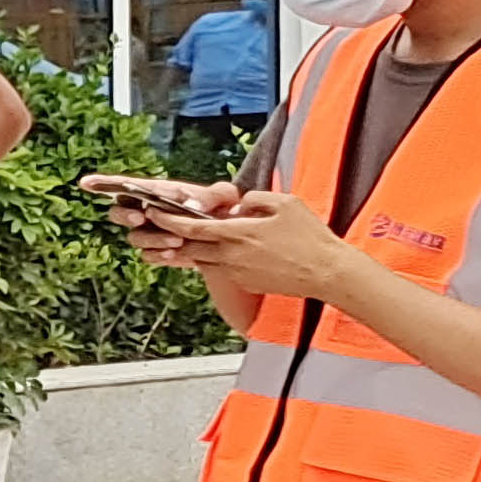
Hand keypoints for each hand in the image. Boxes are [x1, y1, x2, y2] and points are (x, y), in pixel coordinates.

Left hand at [159, 185, 354, 307]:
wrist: (327, 272)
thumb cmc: (311, 236)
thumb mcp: (286, 204)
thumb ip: (256, 199)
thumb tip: (238, 203)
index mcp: (238, 233)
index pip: (191, 227)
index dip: (167, 220)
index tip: (152, 212)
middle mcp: (231, 255)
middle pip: (188, 246)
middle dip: (170, 236)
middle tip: (157, 225)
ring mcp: (236, 272)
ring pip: (202, 260)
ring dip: (191, 249)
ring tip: (184, 237)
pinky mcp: (244, 283)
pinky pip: (220, 269)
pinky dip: (213, 259)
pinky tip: (219, 250)